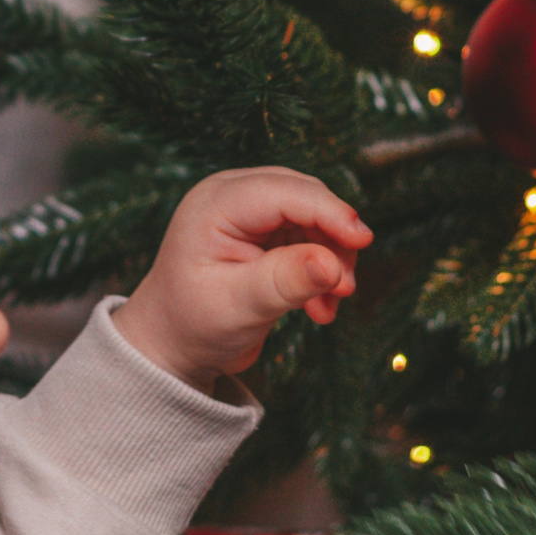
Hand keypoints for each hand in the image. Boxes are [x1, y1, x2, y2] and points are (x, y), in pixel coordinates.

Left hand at [113, 167, 369, 389]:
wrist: (173, 343)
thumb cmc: (194, 322)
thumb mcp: (238, 306)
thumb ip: (284, 281)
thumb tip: (332, 264)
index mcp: (215, 204)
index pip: (283, 191)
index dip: (327, 211)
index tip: (362, 241)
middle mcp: (233, 197)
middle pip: (305, 197)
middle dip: (333, 240)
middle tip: (344, 288)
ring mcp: (250, 213)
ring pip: (315, 219)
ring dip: (331, 261)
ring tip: (327, 307)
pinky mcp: (266, 232)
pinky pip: (312, 239)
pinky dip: (323, 271)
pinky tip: (319, 309)